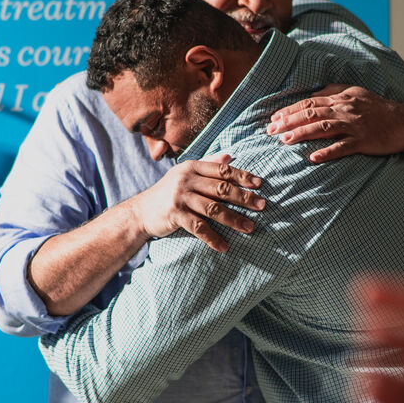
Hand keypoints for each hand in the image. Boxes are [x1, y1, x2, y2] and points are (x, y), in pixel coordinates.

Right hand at [129, 153, 265, 252]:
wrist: (141, 212)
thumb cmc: (168, 193)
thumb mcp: (185, 174)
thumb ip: (208, 164)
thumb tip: (231, 156)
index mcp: (191, 167)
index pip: (222, 170)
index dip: (242, 176)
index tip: (259, 184)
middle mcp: (186, 180)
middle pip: (221, 188)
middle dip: (244, 198)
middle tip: (262, 205)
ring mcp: (180, 197)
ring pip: (213, 209)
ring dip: (234, 220)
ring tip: (250, 228)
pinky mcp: (175, 215)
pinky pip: (199, 228)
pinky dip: (213, 238)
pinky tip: (224, 247)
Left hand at [266, 85, 403, 163]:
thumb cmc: (377, 108)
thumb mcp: (355, 93)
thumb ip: (333, 91)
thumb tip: (312, 93)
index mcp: (341, 98)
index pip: (310, 102)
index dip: (290, 110)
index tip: (274, 118)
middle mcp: (345, 110)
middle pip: (312, 113)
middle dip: (289, 121)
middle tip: (271, 130)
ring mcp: (354, 126)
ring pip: (324, 128)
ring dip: (303, 134)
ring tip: (285, 140)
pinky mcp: (363, 141)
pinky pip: (343, 147)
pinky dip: (327, 152)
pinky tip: (313, 157)